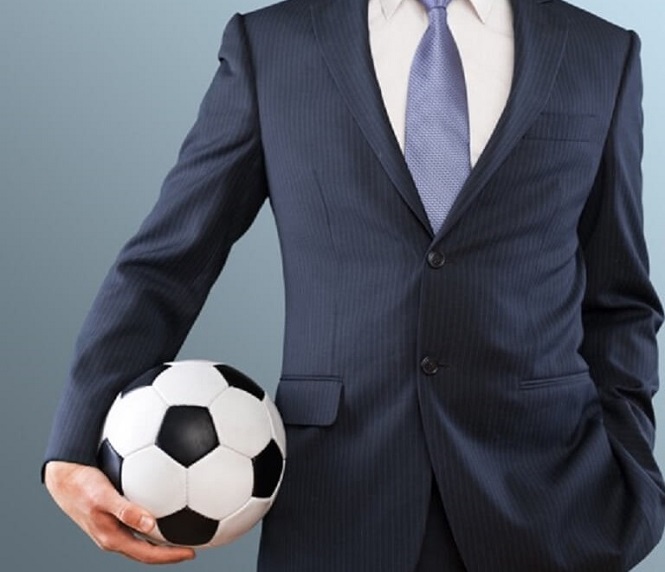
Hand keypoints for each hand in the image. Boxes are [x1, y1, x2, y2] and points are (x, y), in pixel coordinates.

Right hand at [44, 461, 195, 563]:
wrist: (62, 478)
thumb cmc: (82, 485)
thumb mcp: (104, 497)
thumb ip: (126, 511)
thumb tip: (150, 523)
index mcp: (112, 538)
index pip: (147, 555)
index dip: (169, 557)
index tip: (191, 553)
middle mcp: (113, 536)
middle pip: (146, 551)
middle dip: (169, 552)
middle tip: (193, 546)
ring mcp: (112, 528)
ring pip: (142, 539)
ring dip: (162, 539)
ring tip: (183, 532)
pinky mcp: (112, 516)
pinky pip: (137, 524)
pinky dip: (153, 522)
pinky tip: (166, 507)